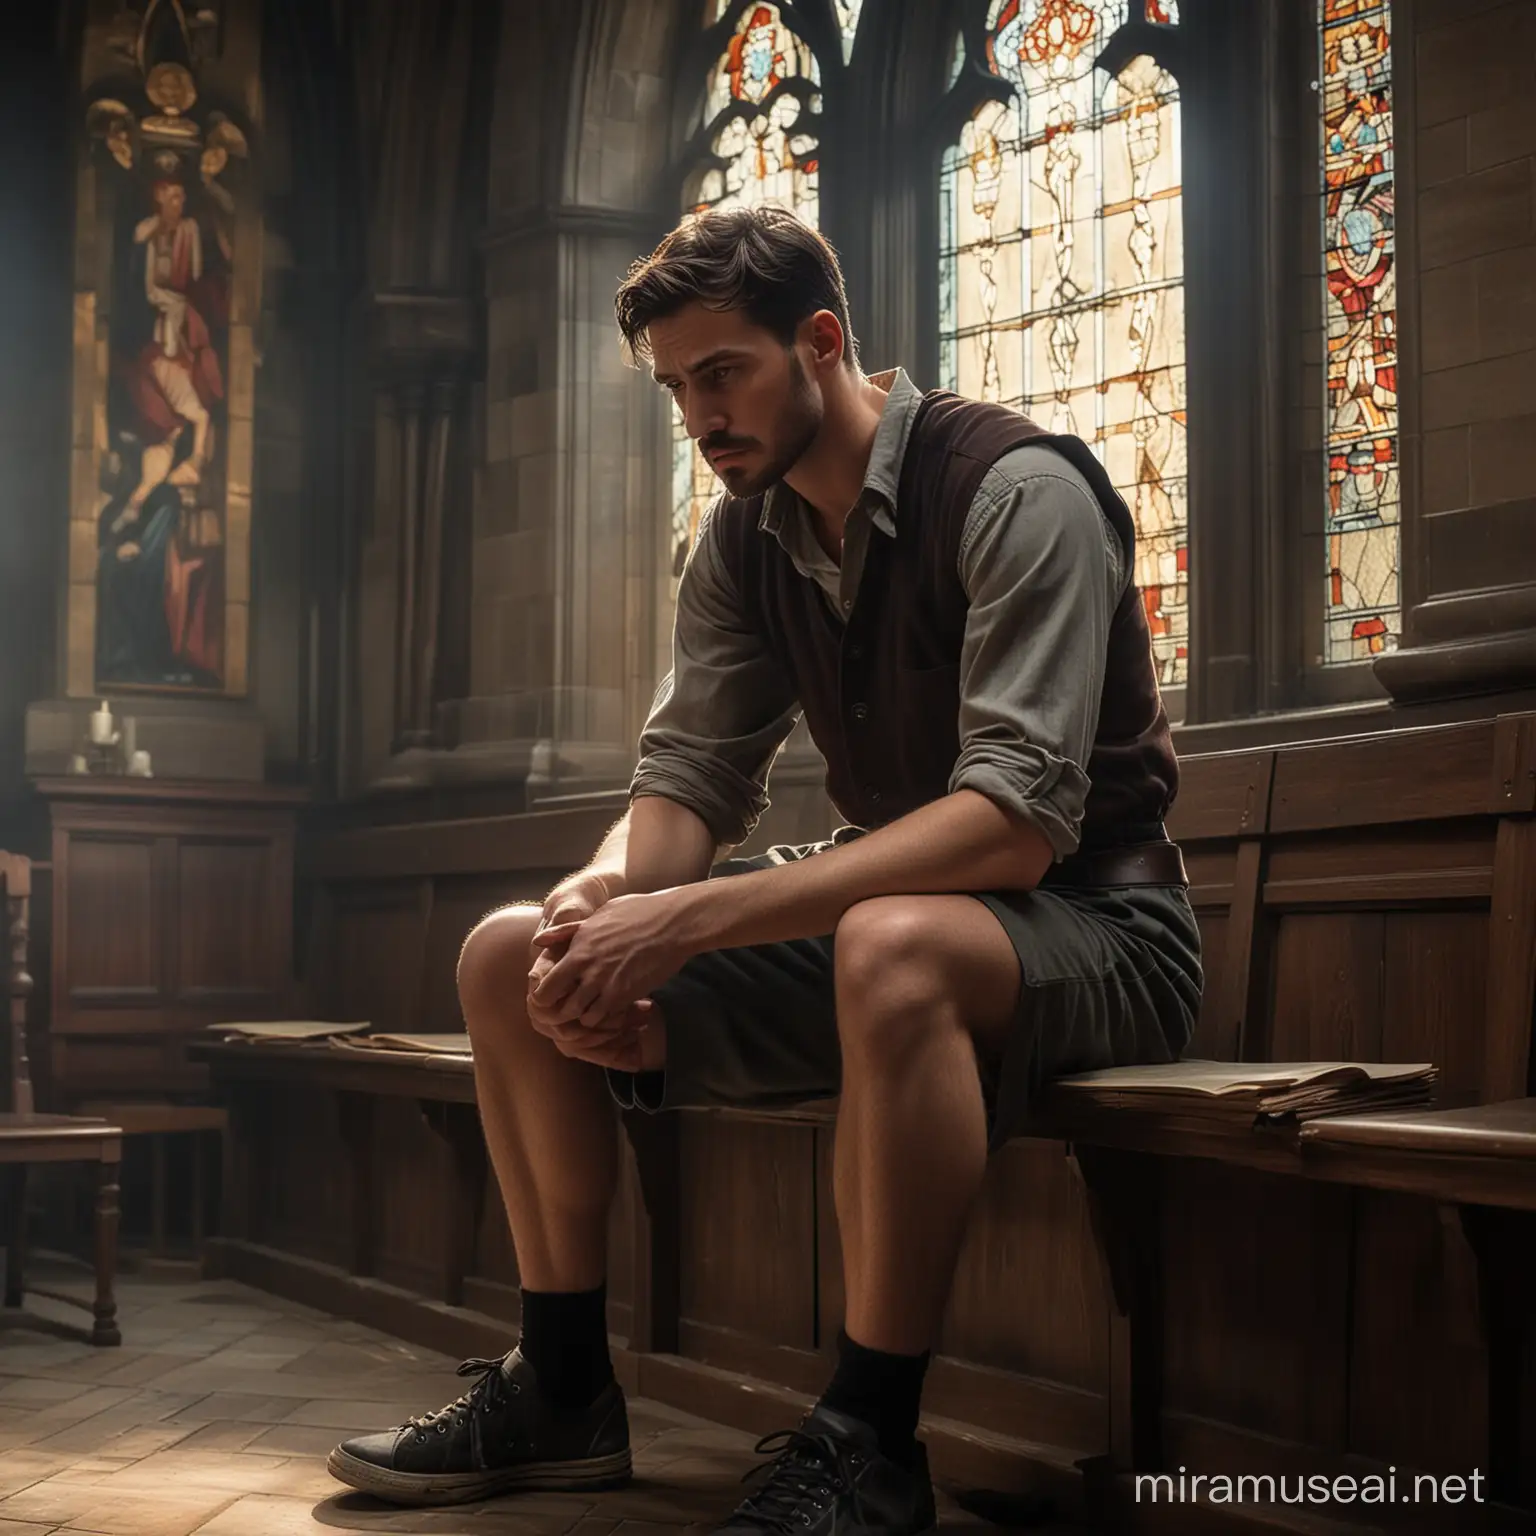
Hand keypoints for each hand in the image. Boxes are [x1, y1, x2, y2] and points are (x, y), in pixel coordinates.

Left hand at [526, 872, 652, 1063]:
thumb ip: (566, 932)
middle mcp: (587, 969)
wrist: (672, 923)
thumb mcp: (598, 916)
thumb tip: (537, 941)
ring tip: (594, 1008)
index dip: (545, 996)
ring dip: (586, 1016)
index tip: (554, 996)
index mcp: (577, 949)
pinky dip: (606, 1018)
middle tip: (573, 1008)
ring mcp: (607, 983)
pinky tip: (613, 1007)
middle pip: (560, 1008)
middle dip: (563, 1012)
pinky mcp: (627, 994)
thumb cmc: (637, 913)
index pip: (544, 987)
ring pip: (582, 1018)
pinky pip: (605, 1018)